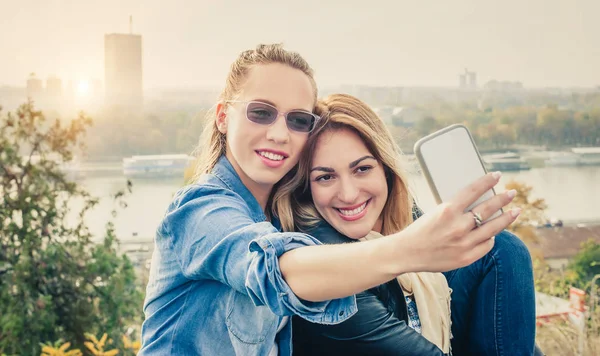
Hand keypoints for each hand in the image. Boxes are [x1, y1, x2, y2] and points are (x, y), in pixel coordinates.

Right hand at [400, 171, 519, 271]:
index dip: (487, 181)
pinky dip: (490, 237)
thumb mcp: (435, 213)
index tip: (497, 175)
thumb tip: (478, 203)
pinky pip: (486, 245)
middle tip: (512, 193)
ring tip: (515, 212)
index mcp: (447, 210)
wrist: (406, 253)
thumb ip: (455, 209)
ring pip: (493, 228)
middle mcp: (458, 226)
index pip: (474, 191)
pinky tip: (493, 233)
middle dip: (503, 199)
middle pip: (488, 209)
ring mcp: (463, 244)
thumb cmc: (419, 230)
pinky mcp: (466, 258)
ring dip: (506, 218)